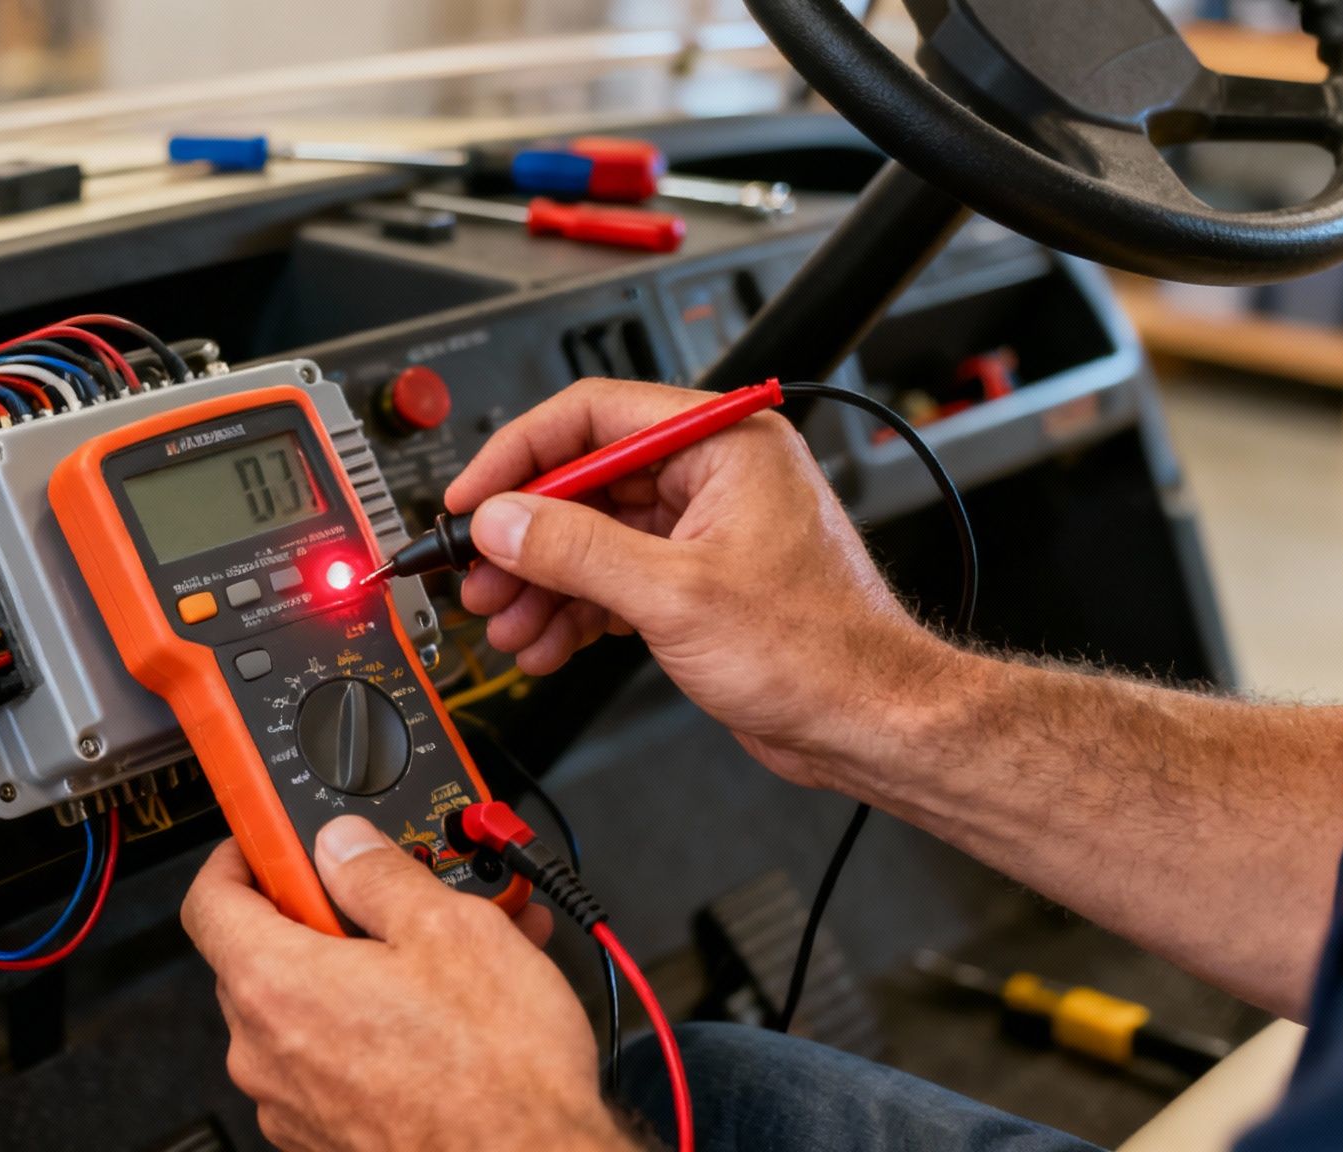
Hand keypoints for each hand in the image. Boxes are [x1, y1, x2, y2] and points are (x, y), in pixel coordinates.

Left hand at [181, 817, 634, 1151]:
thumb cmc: (496, 1073)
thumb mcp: (450, 930)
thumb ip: (378, 873)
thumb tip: (344, 845)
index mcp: (277, 985)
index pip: (210, 899)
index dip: (243, 854)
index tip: (275, 841)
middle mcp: (266, 1052)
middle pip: (262, 952)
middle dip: (324, 914)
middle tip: (386, 896)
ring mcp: (293, 1103)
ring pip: (309, 1008)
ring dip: (363, 971)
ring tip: (445, 954)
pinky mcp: (328, 1136)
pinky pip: (336, 1060)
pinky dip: (377, 1027)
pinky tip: (446, 1012)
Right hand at [444, 377, 961, 790]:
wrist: (869, 723)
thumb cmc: (819, 652)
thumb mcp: (674, 595)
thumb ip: (575, 551)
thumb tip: (502, 520)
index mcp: (722, 443)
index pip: (592, 415)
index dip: (518, 455)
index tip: (472, 497)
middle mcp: (713, 474)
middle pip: (584, 482)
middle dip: (525, 537)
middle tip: (479, 574)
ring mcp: (704, 529)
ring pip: (593, 537)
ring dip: (542, 582)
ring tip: (506, 622)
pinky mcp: (697, 580)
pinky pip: (614, 578)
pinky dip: (575, 609)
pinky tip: (546, 643)